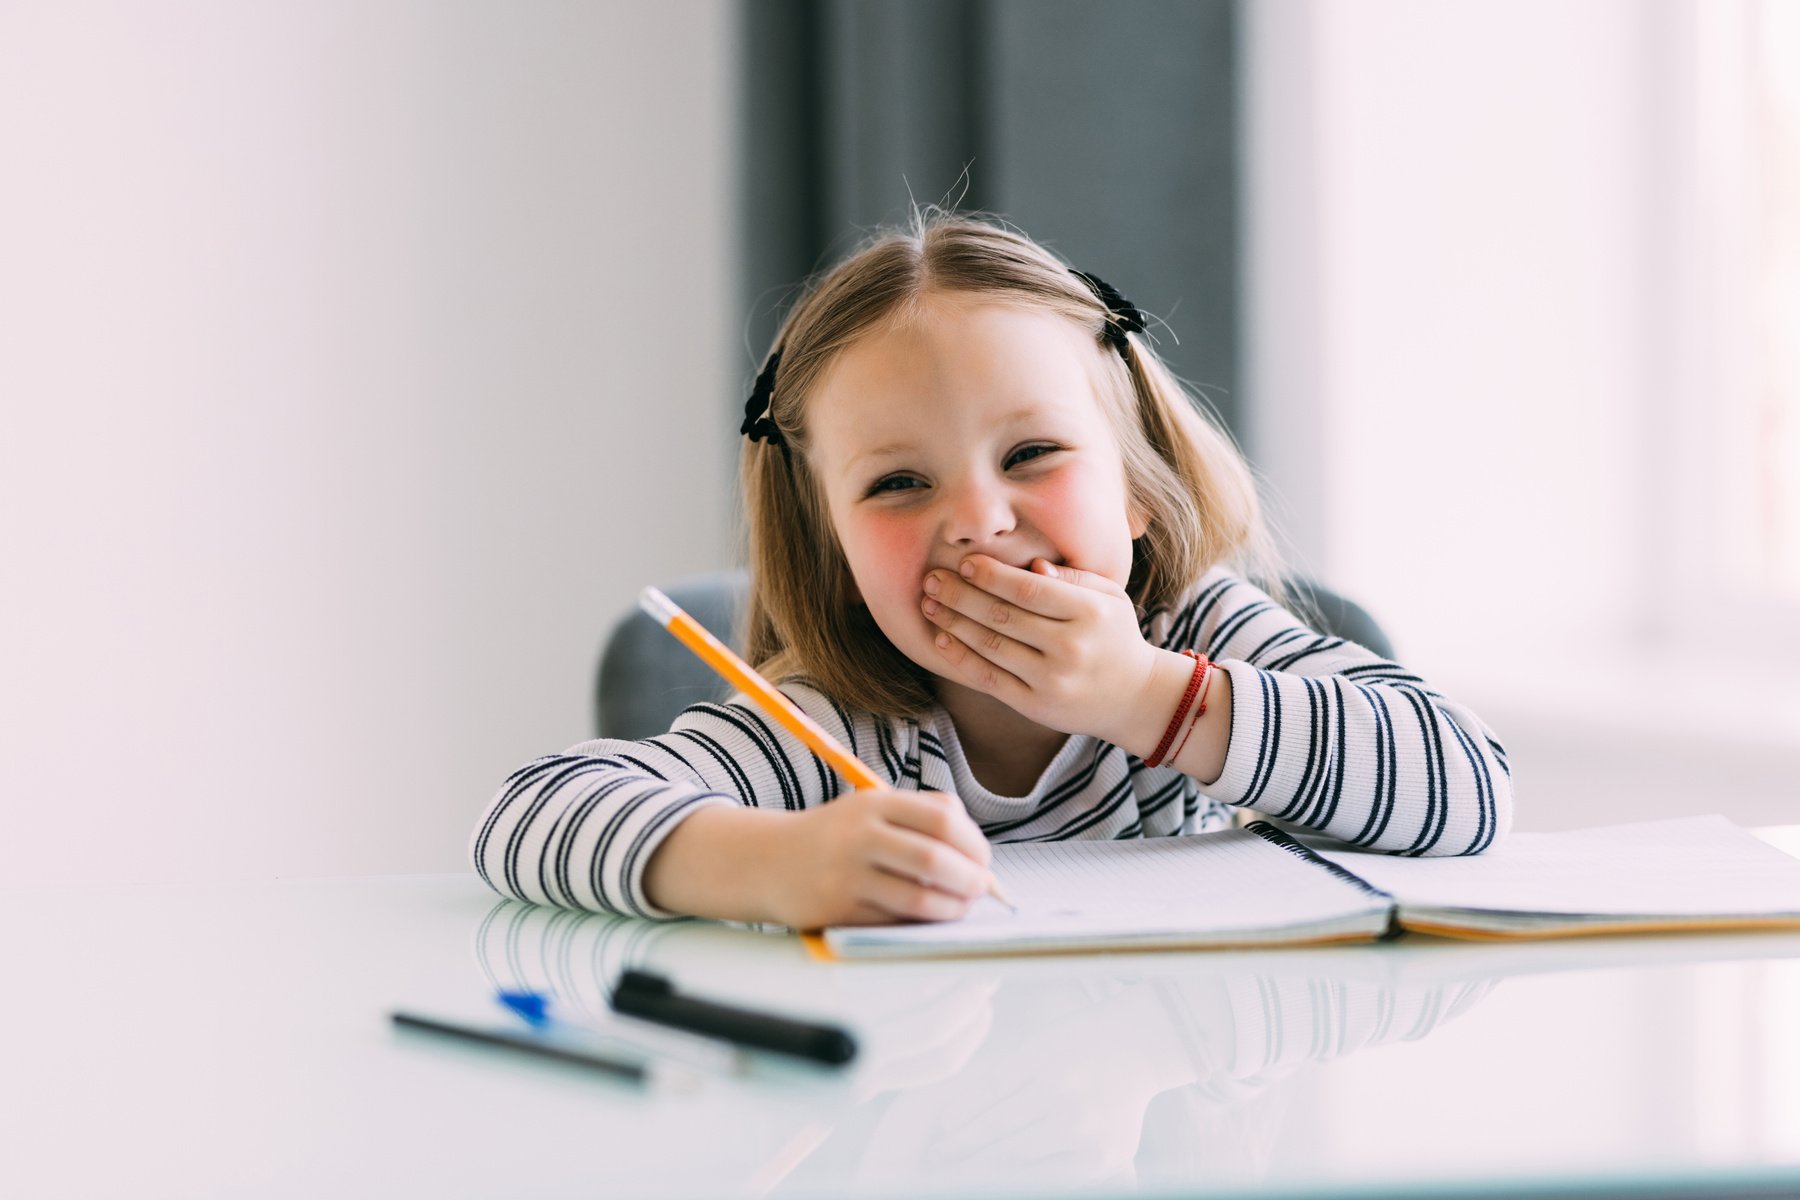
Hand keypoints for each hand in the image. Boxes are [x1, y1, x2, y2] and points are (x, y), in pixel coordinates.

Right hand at [767, 789, 992, 929]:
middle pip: (933, 857)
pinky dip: (919, 921)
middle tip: (981, 889)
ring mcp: (846, 873)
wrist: (768, 860)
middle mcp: (859, 834)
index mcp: (875, 802)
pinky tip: (927, 917)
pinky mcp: (837, 909)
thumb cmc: (837, 837)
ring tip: (960, 906)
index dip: (973, 843)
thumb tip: (979, 856)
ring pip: (917, 896)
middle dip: (969, 879)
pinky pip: (894, 920)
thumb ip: (924, 817)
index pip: (941, 819)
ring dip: (951, 907)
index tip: (983, 860)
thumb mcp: (873, 808)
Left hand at [920, 554, 1160, 741]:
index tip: (964, 562)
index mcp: (1090, 613)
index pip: (1029, 589)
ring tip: (928, 604)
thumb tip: (1032, 566)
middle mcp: (1070, 647)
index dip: (991, 575)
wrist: (1135, 697)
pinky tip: (942, 639)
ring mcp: (1051, 680)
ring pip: (991, 646)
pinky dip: (961, 658)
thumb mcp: (1110, 597)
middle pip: (1003, 616)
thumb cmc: (1115, 637)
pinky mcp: (1034, 705)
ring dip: (953, 622)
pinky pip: (989, 678)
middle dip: (960, 595)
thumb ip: (1073, 577)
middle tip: (931, 579)